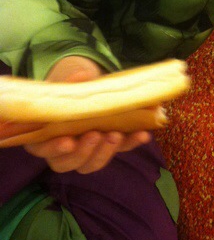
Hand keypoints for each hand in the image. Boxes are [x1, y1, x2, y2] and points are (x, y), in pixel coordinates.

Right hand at [24, 56, 150, 173]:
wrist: (84, 91)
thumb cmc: (66, 92)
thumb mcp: (65, 85)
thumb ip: (70, 83)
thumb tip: (83, 75)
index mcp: (44, 136)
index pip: (44, 150)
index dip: (55, 149)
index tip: (68, 141)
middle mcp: (62, 151)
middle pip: (69, 163)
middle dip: (84, 151)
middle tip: (96, 135)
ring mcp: (86, 152)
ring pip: (92, 164)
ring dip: (106, 151)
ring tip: (117, 135)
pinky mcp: (107, 148)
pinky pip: (118, 150)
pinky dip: (131, 143)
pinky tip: (142, 135)